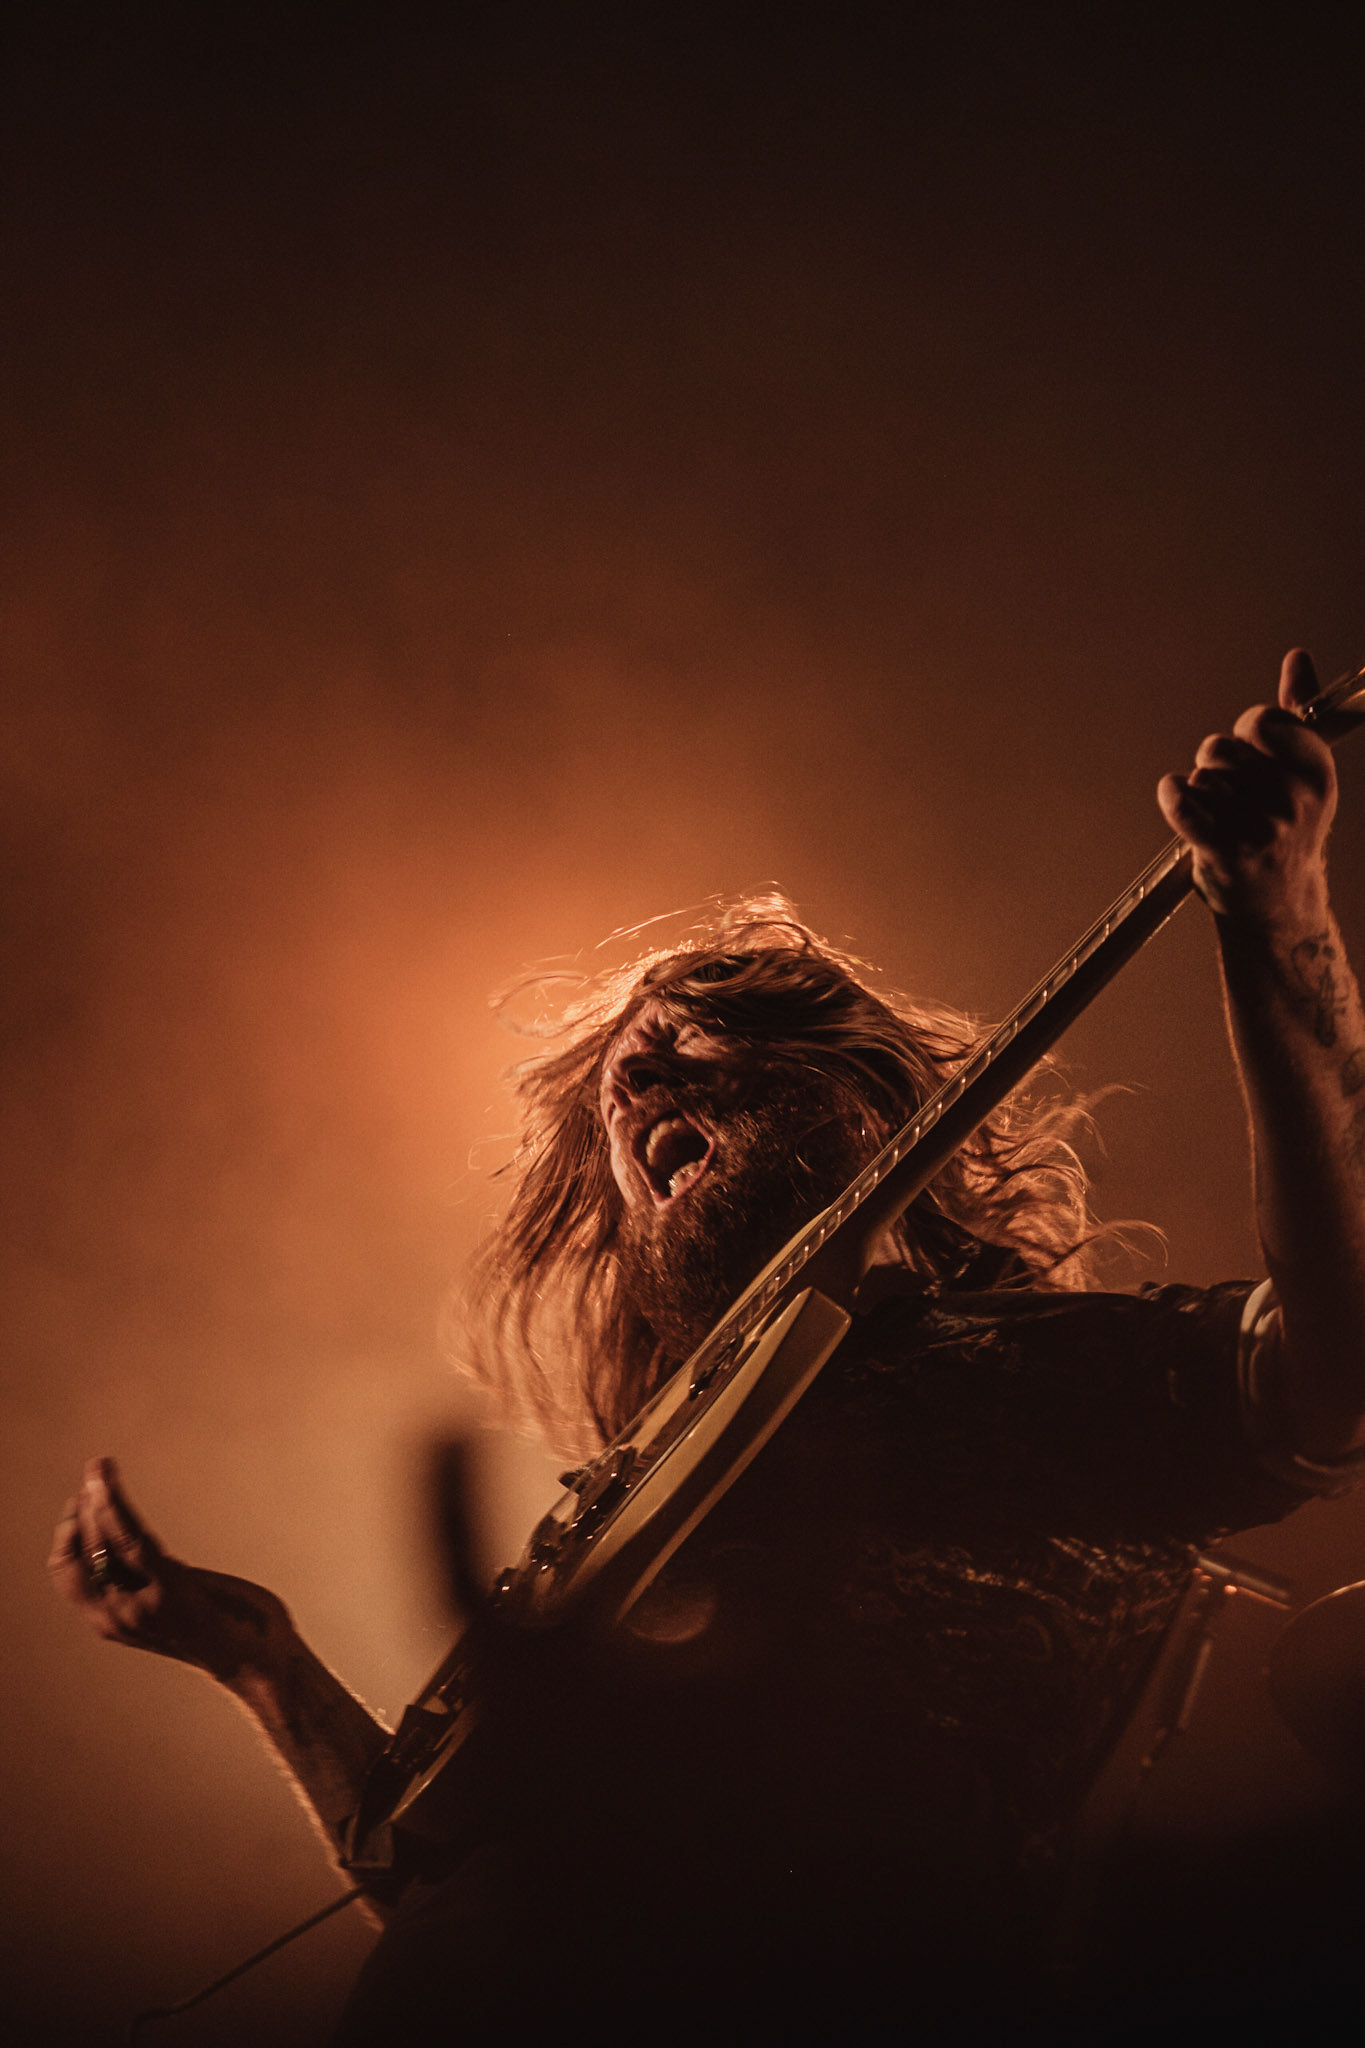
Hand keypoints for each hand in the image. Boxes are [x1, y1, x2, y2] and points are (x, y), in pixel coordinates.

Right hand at [48, 1456, 294, 1687]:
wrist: (259, 1661)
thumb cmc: (225, 1626)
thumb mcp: (174, 1596)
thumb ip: (150, 1575)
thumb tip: (132, 1543)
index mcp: (113, 1620)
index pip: (67, 1575)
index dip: (67, 1535)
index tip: (82, 1500)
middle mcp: (115, 1618)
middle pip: (73, 1559)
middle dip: (78, 1513)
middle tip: (95, 1472)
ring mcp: (138, 1607)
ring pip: (99, 1544)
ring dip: (98, 1499)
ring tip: (101, 1467)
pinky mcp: (169, 1591)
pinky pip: (131, 1541)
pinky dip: (116, 1507)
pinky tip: (110, 1484)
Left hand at [1157, 648, 1336, 920]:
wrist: (1277, 902)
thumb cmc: (1286, 828)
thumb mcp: (1304, 770)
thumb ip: (1297, 711)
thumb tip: (1297, 657)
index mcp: (1317, 772)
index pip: (1262, 721)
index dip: (1247, 733)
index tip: (1253, 751)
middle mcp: (1294, 800)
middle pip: (1221, 748)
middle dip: (1217, 764)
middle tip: (1234, 792)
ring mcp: (1260, 828)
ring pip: (1200, 779)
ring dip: (1201, 793)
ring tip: (1222, 817)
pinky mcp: (1225, 852)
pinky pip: (1183, 805)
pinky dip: (1172, 796)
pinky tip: (1173, 795)